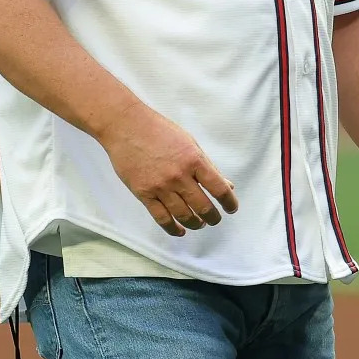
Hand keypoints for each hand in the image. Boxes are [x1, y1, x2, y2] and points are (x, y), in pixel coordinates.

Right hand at [98, 98, 238, 236]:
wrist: (127, 127)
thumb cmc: (160, 131)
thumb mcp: (189, 143)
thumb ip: (207, 165)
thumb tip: (226, 185)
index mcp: (194, 160)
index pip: (218, 188)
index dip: (229, 202)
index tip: (231, 208)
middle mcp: (179, 176)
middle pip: (203, 207)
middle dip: (213, 217)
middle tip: (214, 219)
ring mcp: (161, 186)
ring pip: (184, 216)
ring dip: (195, 224)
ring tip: (199, 224)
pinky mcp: (144, 194)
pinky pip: (162, 218)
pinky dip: (173, 229)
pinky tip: (180, 230)